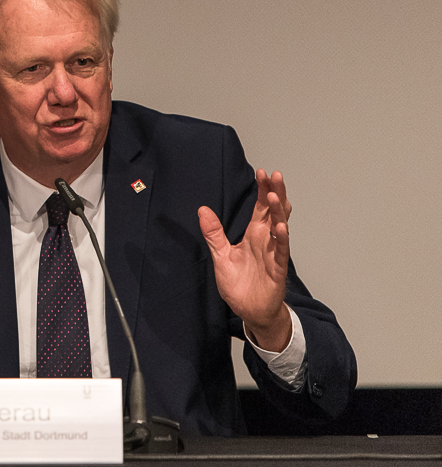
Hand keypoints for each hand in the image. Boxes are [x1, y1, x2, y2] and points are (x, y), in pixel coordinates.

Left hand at [198, 169, 291, 351]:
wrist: (250, 310)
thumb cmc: (239, 284)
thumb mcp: (221, 256)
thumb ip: (214, 233)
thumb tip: (202, 209)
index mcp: (254, 234)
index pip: (260, 207)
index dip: (262, 190)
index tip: (262, 172)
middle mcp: (266, 240)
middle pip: (273, 211)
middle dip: (275, 193)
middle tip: (274, 175)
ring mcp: (274, 252)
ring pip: (280, 227)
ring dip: (278, 212)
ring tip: (275, 196)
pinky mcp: (277, 268)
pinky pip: (281, 251)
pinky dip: (281, 239)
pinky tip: (280, 227)